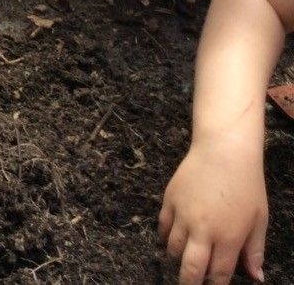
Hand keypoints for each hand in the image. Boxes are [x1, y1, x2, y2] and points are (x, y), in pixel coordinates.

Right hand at [159, 138, 266, 283]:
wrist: (223, 150)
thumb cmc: (247, 184)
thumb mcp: (260, 218)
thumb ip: (255, 250)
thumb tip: (256, 276)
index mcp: (228, 237)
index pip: (218, 273)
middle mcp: (203, 230)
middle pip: (190, 268)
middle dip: (189, 282)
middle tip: (189, 284)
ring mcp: (183, 214)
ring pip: (172, 248)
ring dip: (177, 258)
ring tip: (182, 259)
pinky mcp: (170, 200)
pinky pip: (162, 226)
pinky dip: (165, 236)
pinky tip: (171, 238)